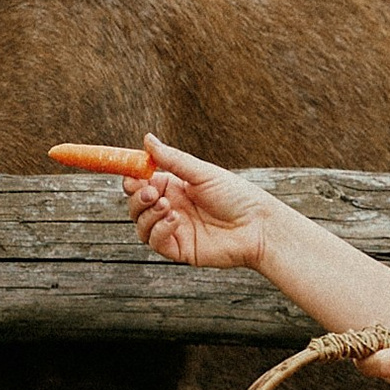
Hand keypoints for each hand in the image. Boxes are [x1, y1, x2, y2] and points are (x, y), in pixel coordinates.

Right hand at [122, 136, 274, 271]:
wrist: (258, 226)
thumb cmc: (236, 196)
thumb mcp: (201, 173)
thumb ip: (172, 159)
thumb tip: (147, 139)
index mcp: (175, 188)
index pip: (142, 184)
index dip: (132, 181)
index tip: (131, 177)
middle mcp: (171, 209)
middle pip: (136, 206)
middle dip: (137, 199)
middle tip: (150, 193)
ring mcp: (174, 230)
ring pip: (141, 226)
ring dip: (147, 215)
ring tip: (167, 207)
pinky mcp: (179, 250)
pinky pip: (155, 242)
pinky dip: (159, 230)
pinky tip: (174, 220)